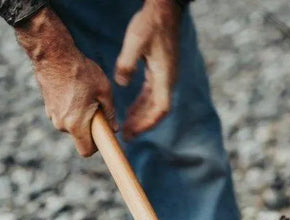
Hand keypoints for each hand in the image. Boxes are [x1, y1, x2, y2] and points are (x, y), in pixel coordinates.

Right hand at [16, 8, 117, 156]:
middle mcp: (61, 124)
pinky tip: (74, 90)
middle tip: (97, 107)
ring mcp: (52, 116)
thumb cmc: (81, 71)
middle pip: (79, 137)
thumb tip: (114, 127)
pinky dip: (71, 108)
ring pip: (71, 125)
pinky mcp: (48, 107)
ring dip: (80, 116)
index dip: (96, 147)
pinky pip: (63, 115)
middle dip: (89, 127)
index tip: (102, 134)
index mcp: (76, 124)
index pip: (86, 151)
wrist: (53, 54)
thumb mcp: (104, 91)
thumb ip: (110, 113)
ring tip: (84, 95)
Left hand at [115, 0, 181, 139]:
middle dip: (142, 124)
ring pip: (155, 104)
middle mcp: (168, 79)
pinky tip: (131, 110)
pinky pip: (152, 94)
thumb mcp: (135, 41)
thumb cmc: (150, 23)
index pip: (160, 109)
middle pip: (157, 111)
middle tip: (126, 136)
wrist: (165, 8)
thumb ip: (127, 64)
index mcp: (164, 76)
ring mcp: (166, 76)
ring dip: (141, 116)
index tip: (133, 132)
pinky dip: (142, 104)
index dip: (147, 123)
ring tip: (126, 127)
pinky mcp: (161, 71)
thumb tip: (121, 83)